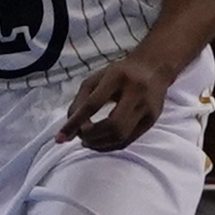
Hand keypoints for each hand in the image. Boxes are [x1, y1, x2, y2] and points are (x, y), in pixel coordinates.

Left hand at [64, 49, 181, 152]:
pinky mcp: (152, 121)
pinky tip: (100, 143)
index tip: (60, 137)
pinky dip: (111, 146)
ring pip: (121, 136)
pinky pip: (129, 141)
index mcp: (118, 77)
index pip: (94, 104)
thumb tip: (68, 129)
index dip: (75, 122)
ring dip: (100, 144)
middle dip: (91, 136)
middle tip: (79, 136)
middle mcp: (136, 92)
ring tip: (87, 141)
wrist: (154, 68)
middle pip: (112, 125)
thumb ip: (79, 101)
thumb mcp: (96, 79)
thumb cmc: (120, 73)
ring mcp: (147, 108)